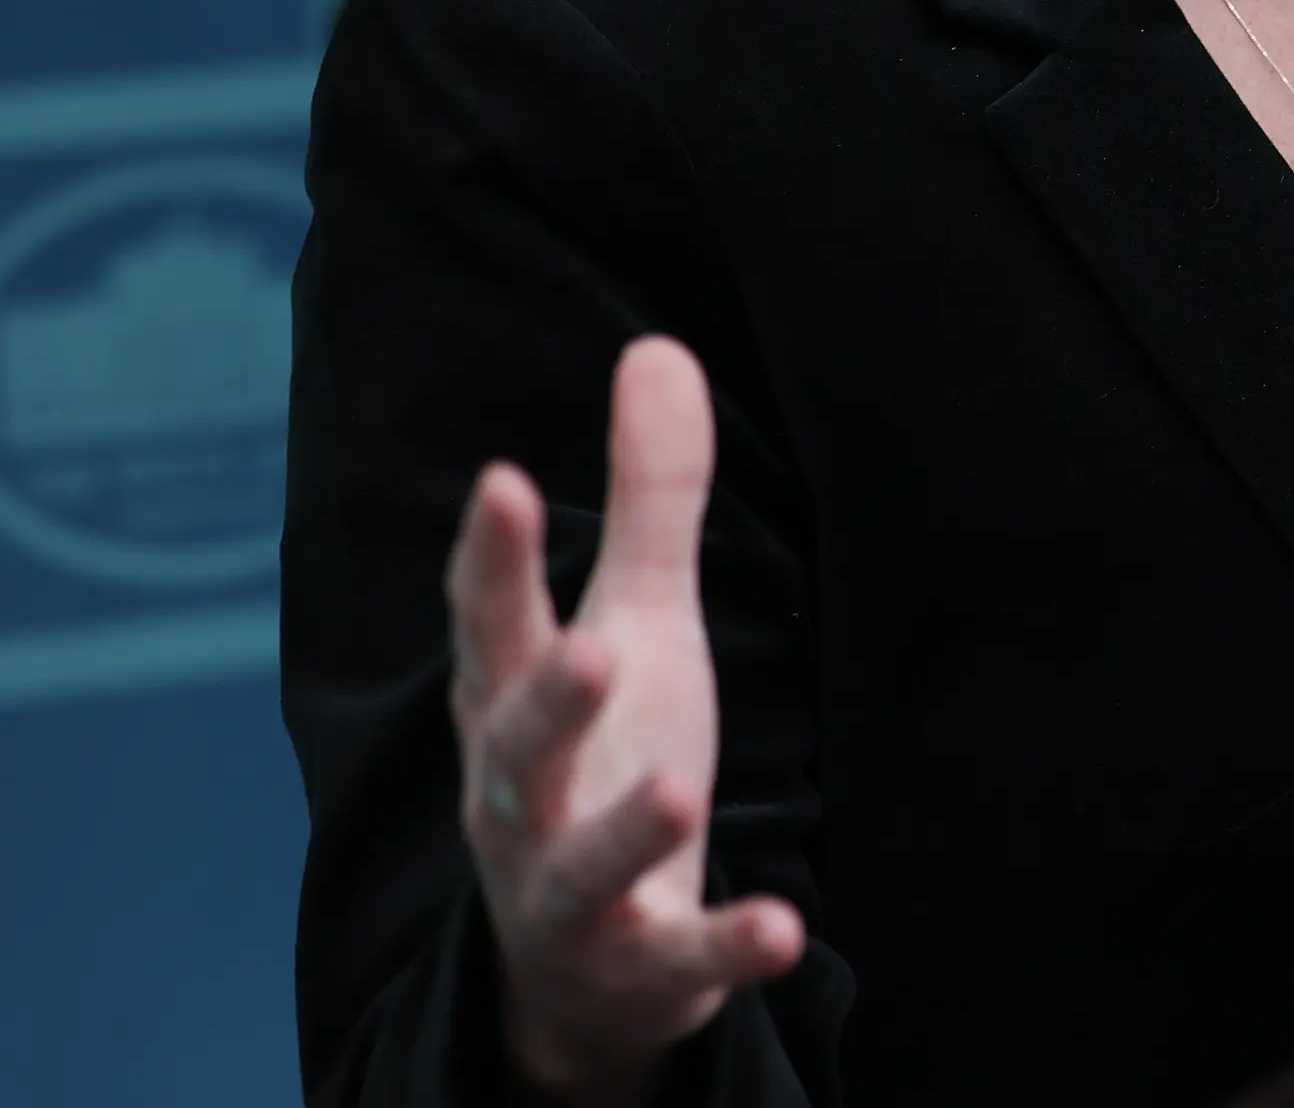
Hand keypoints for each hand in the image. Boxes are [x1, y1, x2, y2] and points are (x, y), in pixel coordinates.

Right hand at [446, 337, 802, 1107]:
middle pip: (515, 750)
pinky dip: (725, 947)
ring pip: (577, 866)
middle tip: (592, 651)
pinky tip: (782, 927)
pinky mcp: (637, 966)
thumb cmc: (603, 754)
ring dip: (622, 832)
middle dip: (545, 704)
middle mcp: (521, 799)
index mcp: (514, 702)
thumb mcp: (633, 623)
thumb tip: (656, 347)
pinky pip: (679, 960)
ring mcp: (569, 892)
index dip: (491, 558)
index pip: (491, 624)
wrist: (581, 964)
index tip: (501, 478)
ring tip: (678, 789)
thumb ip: (649, 499)